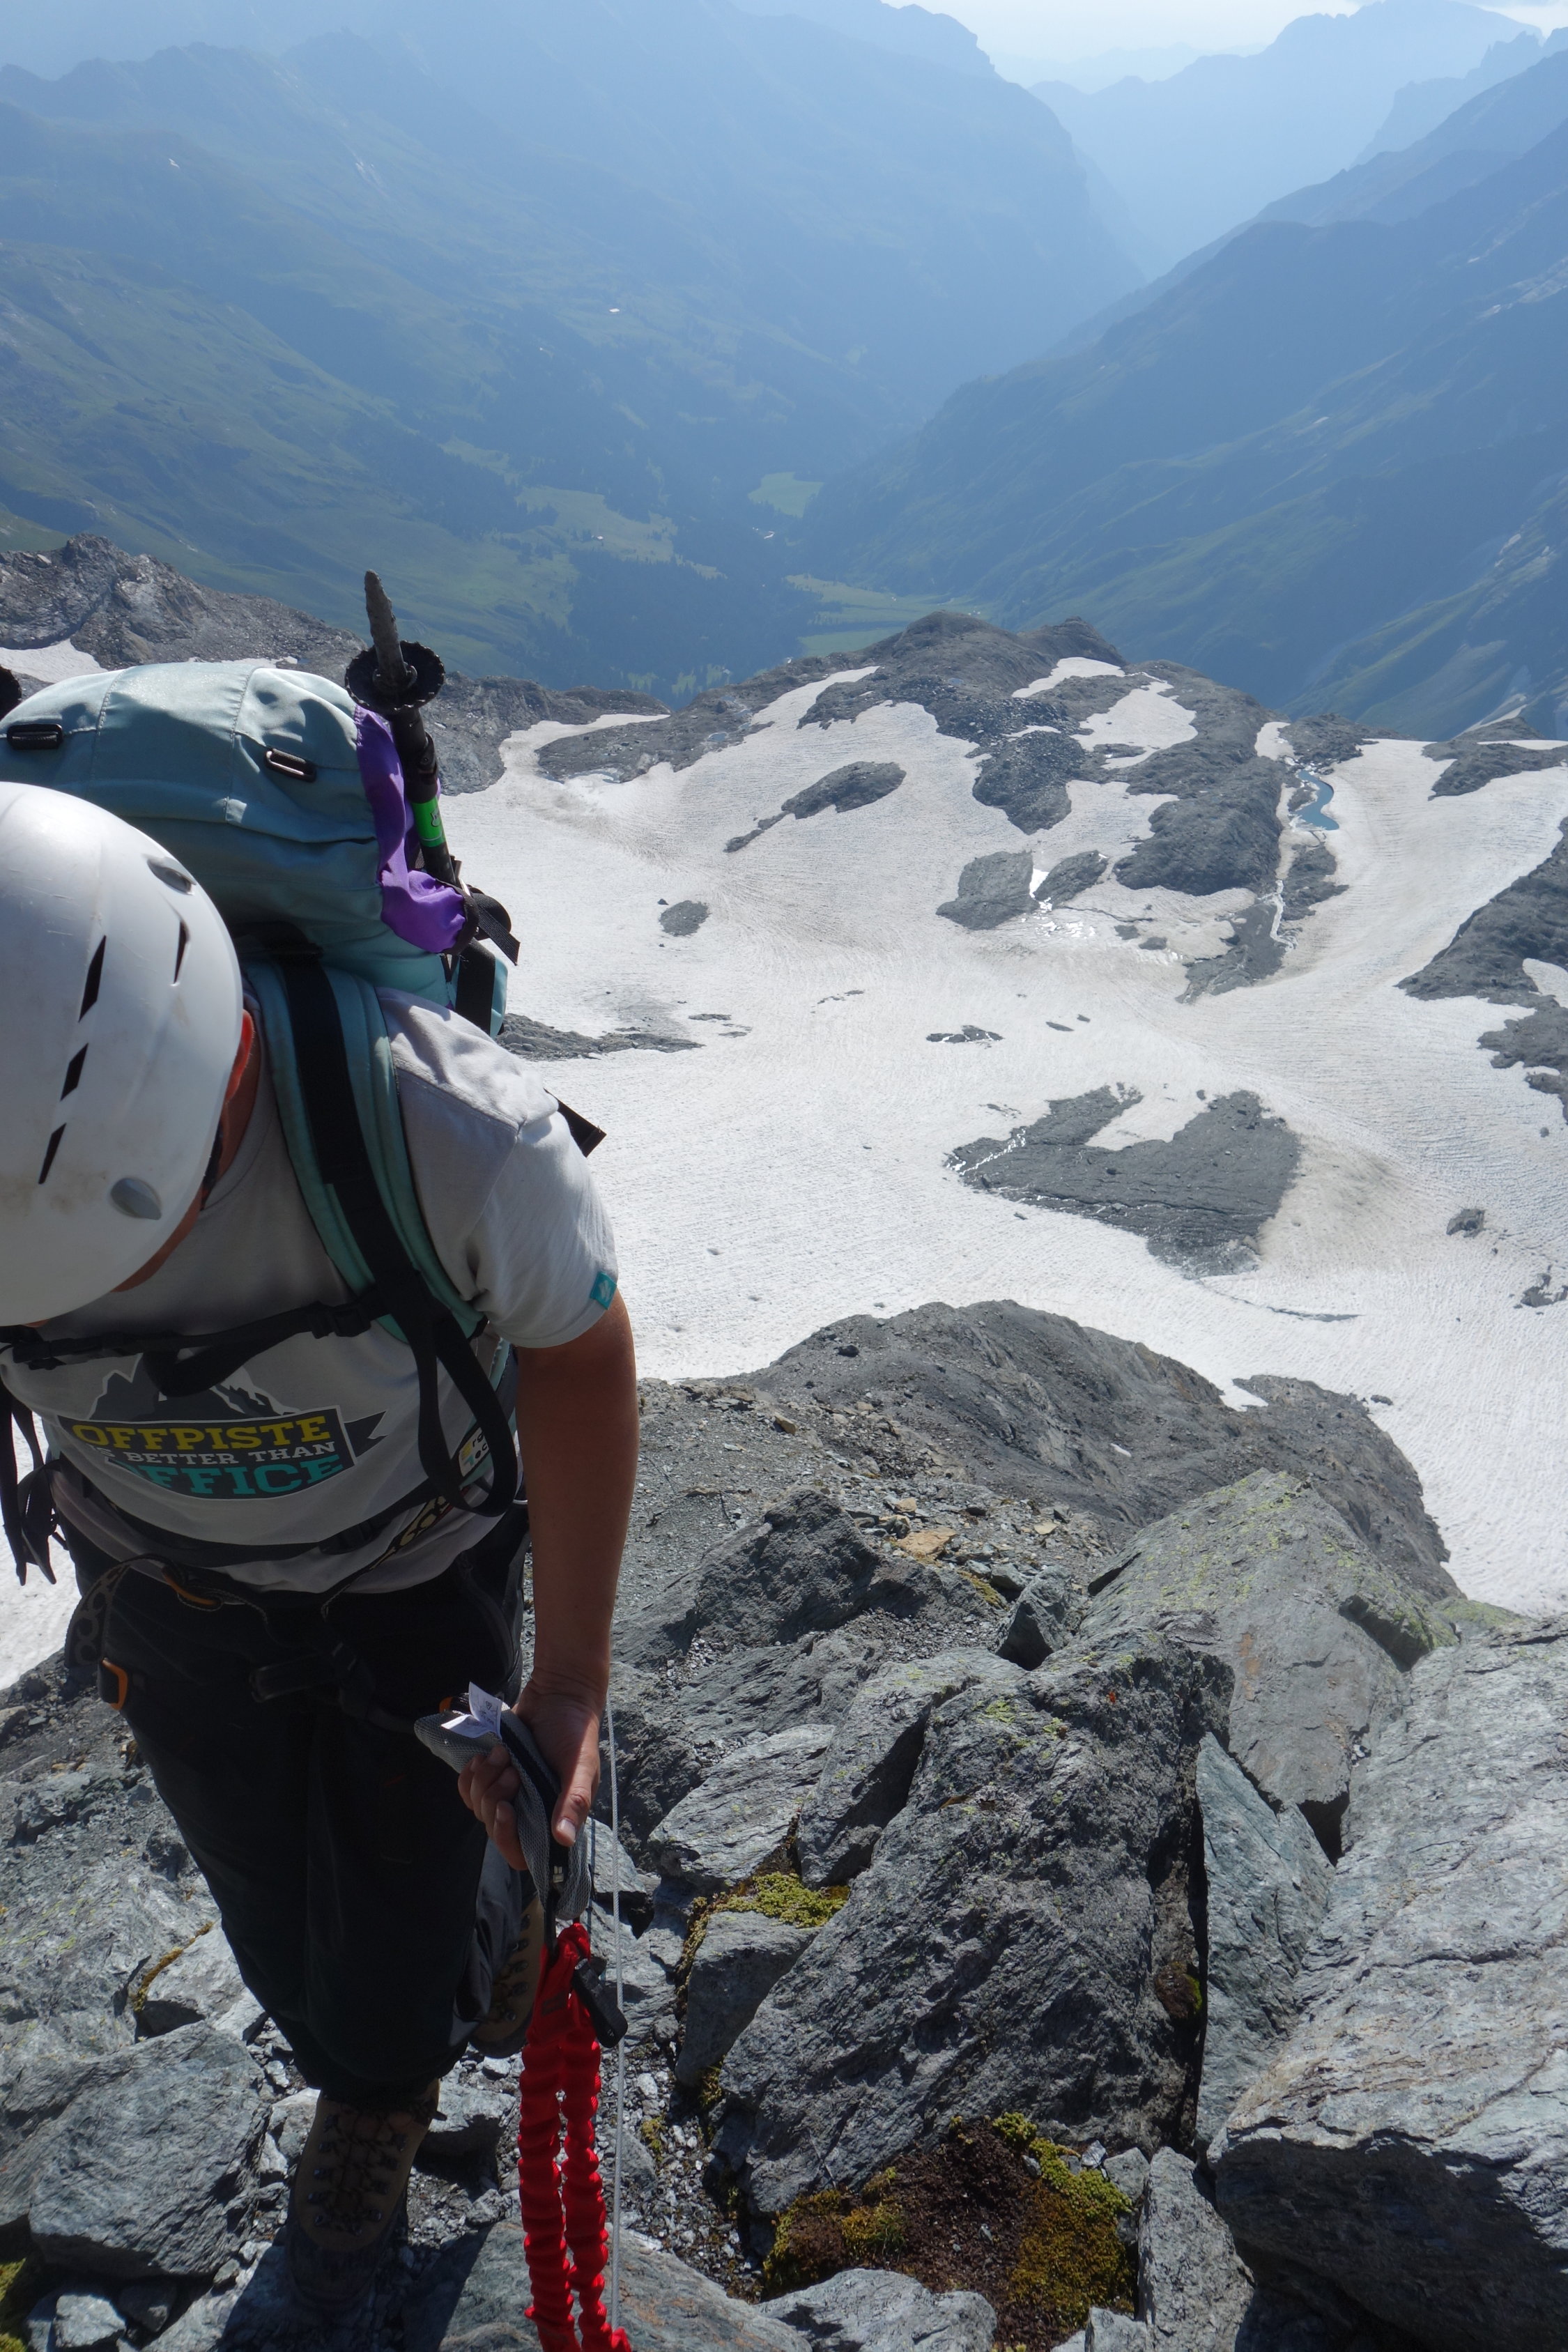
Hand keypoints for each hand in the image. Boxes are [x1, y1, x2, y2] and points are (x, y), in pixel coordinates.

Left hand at [456, 1677, 602, 1869]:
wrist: (558, 1695)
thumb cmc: (575, 1731)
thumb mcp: (580, 1765)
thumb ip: (573, 1801)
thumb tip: (564, 1839)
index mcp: (552, 1817)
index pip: (520, 1853)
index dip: (506, 1837)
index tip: (505, 1807)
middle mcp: (529, 1811)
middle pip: (493, 1828)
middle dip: (494, 1797)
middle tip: (511, 1769)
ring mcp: (510, 1793)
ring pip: (478, 1807)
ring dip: (484, 1780)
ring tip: (502, 1754)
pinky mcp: (494, 1775)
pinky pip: (468, 1789)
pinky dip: (471, 1775)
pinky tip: (484, 1757)